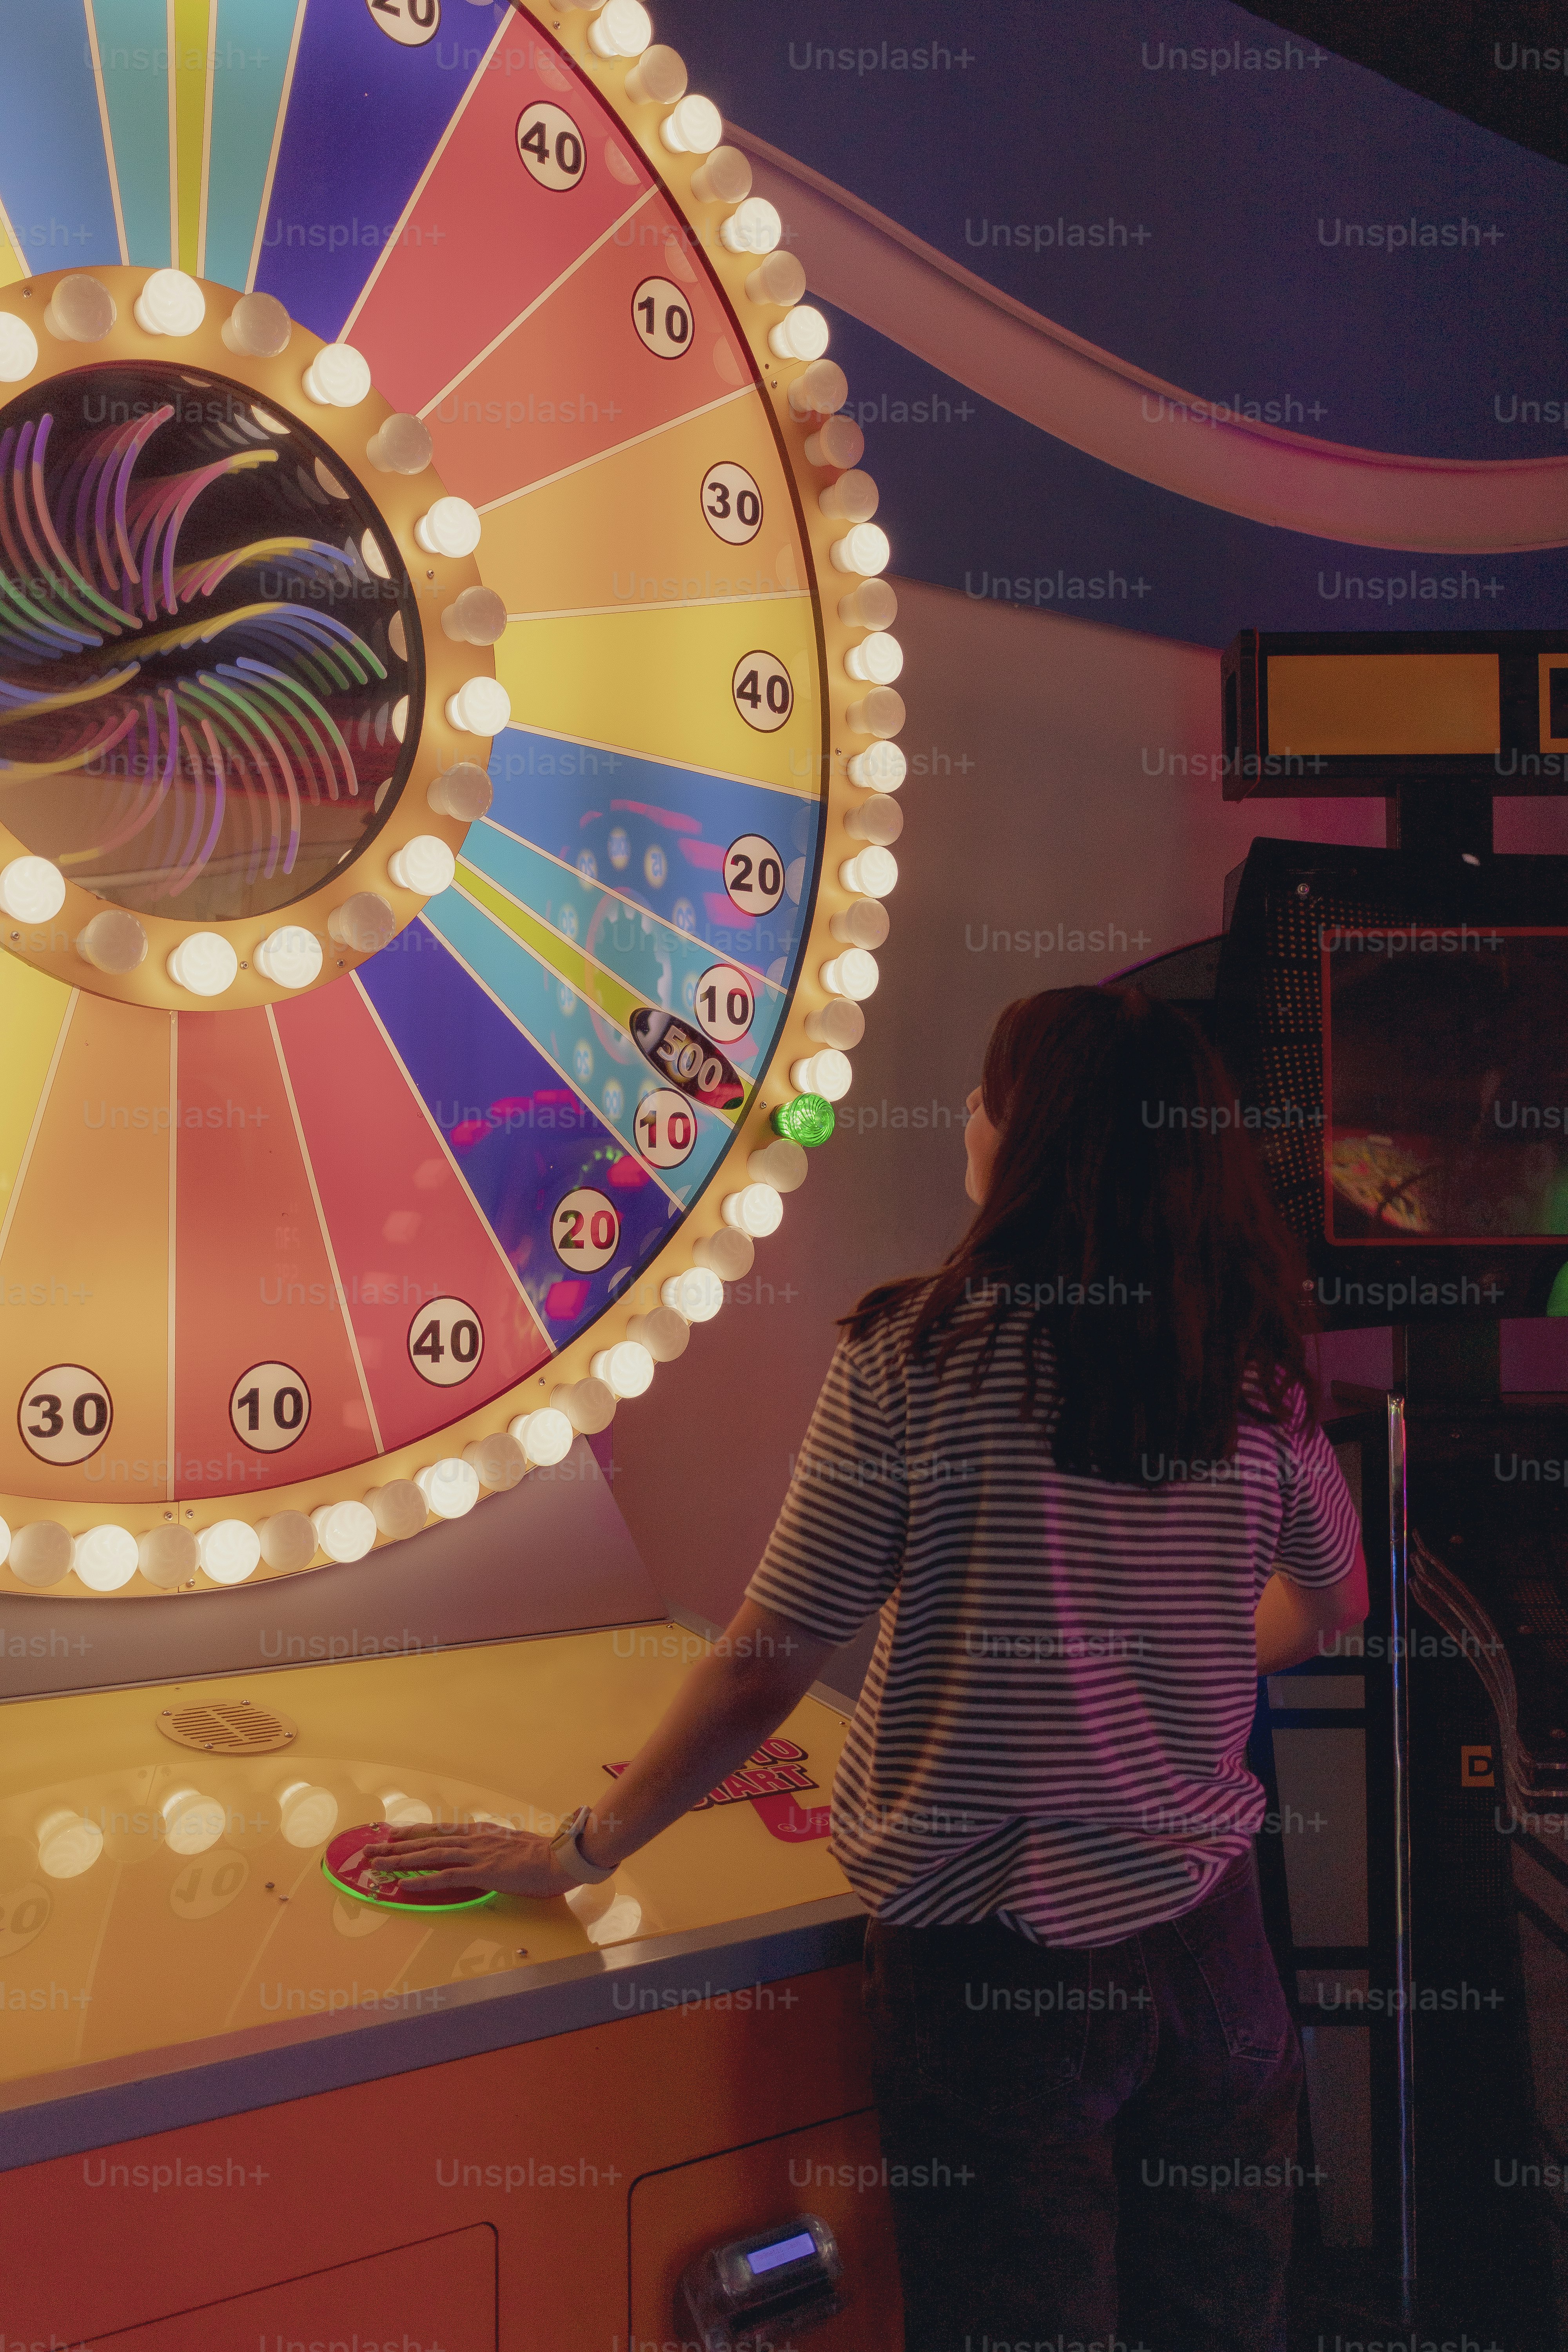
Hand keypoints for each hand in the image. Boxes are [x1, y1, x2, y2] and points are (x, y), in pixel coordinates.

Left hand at [362, 1821, 578, 1899]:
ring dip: (401, 1861)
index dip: (413, 1833)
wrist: (562, 1858)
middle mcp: (474, 1840)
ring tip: (377, 1864)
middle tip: (370, 1849)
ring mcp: (478, 1855)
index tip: (392, 1833)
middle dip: (396, 1846)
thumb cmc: (542, 1856)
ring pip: (431, 1856)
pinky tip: (407, 1884)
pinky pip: (448, 1877)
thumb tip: (482, 1853)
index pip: (440, 1831)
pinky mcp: (485, 1873)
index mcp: (481, 1833)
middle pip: (428, 1841)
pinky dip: (425, 1880)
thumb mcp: (512, 1846)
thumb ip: (493, 1848)